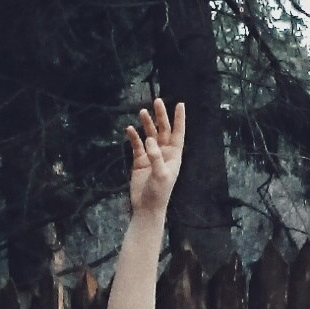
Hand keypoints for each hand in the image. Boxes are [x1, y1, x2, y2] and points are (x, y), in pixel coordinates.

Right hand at [124, 97, 186, 221]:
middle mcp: (164, 153)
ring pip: (149, 135)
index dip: (179, 119)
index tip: (180, 104)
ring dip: (146, 124)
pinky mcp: (139, 161)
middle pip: (163, 130)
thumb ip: (156, 157)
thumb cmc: (159, 193)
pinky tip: (129, 129)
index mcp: (174, 155)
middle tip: (157, 101)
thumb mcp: (161, 175)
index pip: (178, 133)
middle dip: (161, 116)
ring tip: (142, 112)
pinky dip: (133, 137)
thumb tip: (149, 140)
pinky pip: (136, 145)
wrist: (146, 207)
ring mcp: (151, 156)